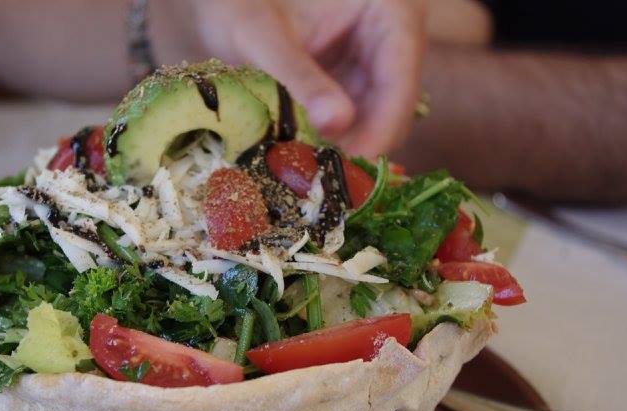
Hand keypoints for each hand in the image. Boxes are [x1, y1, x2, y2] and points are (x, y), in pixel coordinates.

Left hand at [153, 0, 426, 155]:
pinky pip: (350, 123)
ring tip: (303, 169)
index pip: (401, 80)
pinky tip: (300, 157)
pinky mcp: (352, 85)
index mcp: (389, 11)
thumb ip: (300, 77)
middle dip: (359, 144)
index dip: (381, 127)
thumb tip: (336, 124)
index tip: (349, 163)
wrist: (225, 0)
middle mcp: (392, 39)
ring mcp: (373, 64)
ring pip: (373, 123)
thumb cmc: (241, 0)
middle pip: (392, 108)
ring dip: (341, 149)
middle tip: (318, 176)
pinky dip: (327, 142)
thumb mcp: (265, 37)